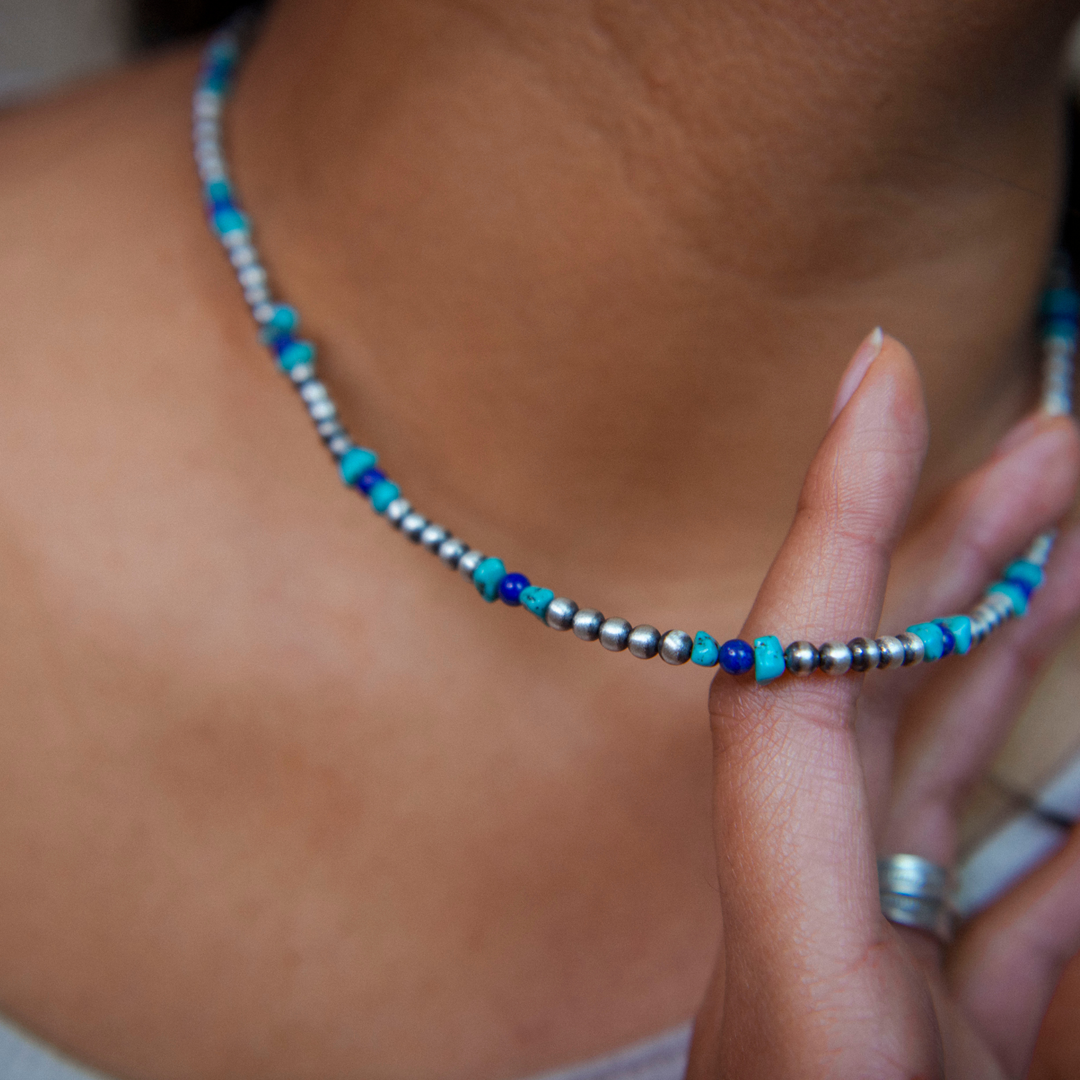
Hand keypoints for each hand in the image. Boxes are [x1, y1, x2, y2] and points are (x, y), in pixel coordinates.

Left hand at [687, 334, 1079, 1077]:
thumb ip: (1051, 988)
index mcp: (799, 975)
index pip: (787, 689)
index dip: (832, 519)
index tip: (876, 373)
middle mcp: (803, 952)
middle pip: (867, 701)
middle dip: (958, 557)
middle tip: (1053, 446)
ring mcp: (848, 984)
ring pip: (925, 781)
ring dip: (1008, 660)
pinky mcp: (893, 1029)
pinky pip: (967, 898)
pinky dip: (1037, 834)